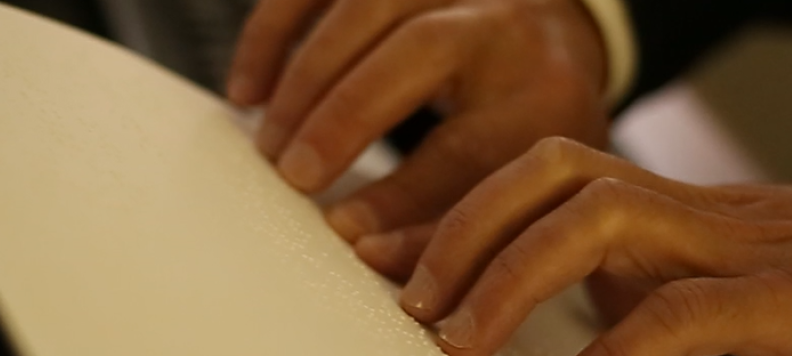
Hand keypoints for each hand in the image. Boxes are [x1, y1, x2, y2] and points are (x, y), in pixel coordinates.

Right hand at [227, 0, 612, 244]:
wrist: (543, 38)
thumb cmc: (518, 120)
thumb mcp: (506, 178)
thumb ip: (446, 222)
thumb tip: (363, 251)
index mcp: (538, 88)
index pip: (472, 141)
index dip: (402, 192)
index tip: (342, 230)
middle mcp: (497, 20)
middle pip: (420, 49)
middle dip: (347, 115)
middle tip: (292, 175)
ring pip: (368, 4)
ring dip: (307, 74)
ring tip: (267, 143)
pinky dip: (274, 32)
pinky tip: (248, 91)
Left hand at [360, 137, 791, 355]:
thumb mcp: (722, 299)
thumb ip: (645, 308)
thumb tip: (574, 345)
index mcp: (671, 215)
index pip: (544, 182)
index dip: (456, 215)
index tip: (387, 259)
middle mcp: (692, 215)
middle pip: (554, 170)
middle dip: (463, 223)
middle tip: (408, 296)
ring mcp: (738, 248)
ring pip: (602, 211)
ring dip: (514, 268)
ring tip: (460, 334)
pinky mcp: (787, 301)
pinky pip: (686, 312)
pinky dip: (619, 348)